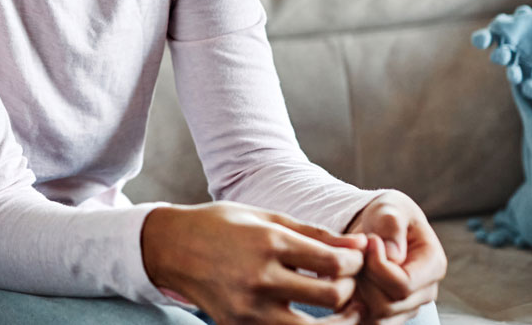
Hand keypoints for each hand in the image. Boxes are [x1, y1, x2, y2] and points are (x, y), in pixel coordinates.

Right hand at [142, 202, 367, 324]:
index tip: (355, 258)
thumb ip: (313, 233)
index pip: (333, 262)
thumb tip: (360, 245)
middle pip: (331, 298)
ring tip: (342, 309)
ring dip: (336, 322)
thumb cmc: (221, 225)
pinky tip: (310, 317)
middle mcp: (260, 278)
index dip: (354, 262)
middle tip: (348, 282)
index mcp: (268, 242)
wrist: (171, 248)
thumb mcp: (265, 217)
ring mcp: (249, 309)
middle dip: (349, 289)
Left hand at [346, 192, 445, 324]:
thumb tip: (392, 254)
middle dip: (364, 277)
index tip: (368, 240)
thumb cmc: (387, 214)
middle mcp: (424, 292)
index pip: (403, 284)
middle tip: (358, 252)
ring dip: (356, 290)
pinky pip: (366, 321)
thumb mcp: (390, 207)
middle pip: (387, 305)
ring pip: (375, 317)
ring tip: (355, 264)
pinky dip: (351, 303)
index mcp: (432, 265)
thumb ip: (390, 224)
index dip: (377, 266)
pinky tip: (349, 278)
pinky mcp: (387, 314)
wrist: (378, 226)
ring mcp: (406, 307)